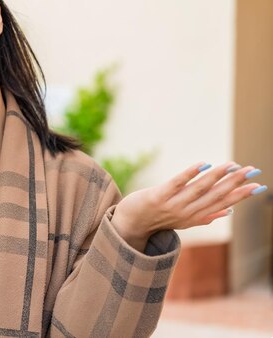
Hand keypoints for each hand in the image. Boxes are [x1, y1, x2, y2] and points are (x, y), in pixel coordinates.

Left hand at [111, 161, 266, 250]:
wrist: (129, 224)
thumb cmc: (157, 219)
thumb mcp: (183, 220)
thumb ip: (206, 215)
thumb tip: (229, 211)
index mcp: (195, 218)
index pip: (222, 205)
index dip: (240, 195)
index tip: (259, 186)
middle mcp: (186, 213)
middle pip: (214, 196)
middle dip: (234, 183)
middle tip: (251, 170)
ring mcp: (172, 205)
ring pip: (199, 189)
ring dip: (216, 176)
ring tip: (231, 165)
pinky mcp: (157, 196)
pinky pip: (176, 184)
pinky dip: (189, 174)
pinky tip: (202, 164)